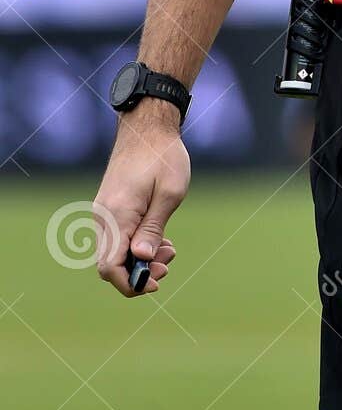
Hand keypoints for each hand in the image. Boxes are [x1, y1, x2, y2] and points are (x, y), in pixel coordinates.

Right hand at [94, 99, 189, 295]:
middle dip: (138, 273)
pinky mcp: (109, 207)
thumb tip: (142, 259)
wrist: (147, 125)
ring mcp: (104, 211)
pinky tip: (159, 239)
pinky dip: (134, 244)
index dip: (130, 283)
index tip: (155, 284)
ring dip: (138, 259)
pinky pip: (115, 237)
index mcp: (117, 214)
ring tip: (169, 250)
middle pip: (109, 264)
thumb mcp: (170, 193)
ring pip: (112, 252)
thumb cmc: (164, 155)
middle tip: (168, 264)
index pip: (110, 266)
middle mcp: (104, 216)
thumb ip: (154, 228)